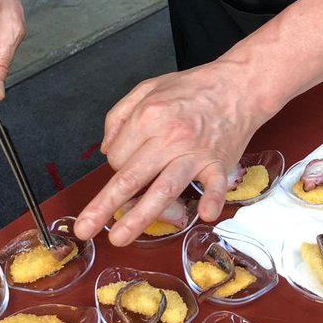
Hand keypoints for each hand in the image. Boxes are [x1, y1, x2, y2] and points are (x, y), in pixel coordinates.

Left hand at [74, 63, 263, 245]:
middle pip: (130, 178)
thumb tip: (105, 148)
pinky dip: (211, 199)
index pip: (117, 157)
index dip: (115, 167)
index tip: (126, 167)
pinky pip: (215, 184)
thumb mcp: (148, 88)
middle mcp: (168, 137)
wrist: (238, 85)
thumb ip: (120, 115)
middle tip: (85, 228)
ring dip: (140, 216)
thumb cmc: (193, 88)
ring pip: (163, 189)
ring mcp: (195, 153)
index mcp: (148, 117)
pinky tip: (204, 214)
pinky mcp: (218, 162)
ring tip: (120, 237)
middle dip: (104, 206)